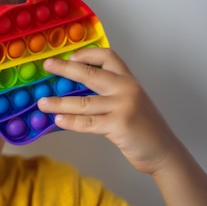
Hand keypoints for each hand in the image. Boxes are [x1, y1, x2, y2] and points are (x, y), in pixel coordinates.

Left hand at [37, 48, 180, 173]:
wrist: (164, 152)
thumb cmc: (144, 128)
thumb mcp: (131, 102)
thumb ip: (109, 94)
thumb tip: (73, 93)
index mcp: (128, 80)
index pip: (108, 56)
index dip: (87, 54)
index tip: (70, 56)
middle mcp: (126, 89)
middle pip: (90, 74)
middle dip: (65, 69)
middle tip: (48, 66)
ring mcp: (123, 106)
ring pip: (84, 102)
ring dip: (59, 103)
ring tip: (42, 103)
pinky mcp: (119, 125)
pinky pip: (88, 122)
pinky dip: (71, 121)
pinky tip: (58, 120)